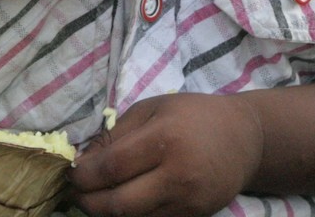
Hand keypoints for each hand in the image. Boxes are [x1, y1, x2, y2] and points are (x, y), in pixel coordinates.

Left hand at [67, 93, 262, 216]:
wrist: (243, 138)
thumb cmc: (193, 114)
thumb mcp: (154, 108)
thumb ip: (118, 133)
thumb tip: (84, 159)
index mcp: (165, 138)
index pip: (113, 167)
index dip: (85, 175)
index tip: (70, 173)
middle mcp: (177, 175)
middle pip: (119, 203)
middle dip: (88, 201)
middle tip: (75, 192)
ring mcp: (186, 202)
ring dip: (106, 212)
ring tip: (93, 198)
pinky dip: (131, 216)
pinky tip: (120, 203)